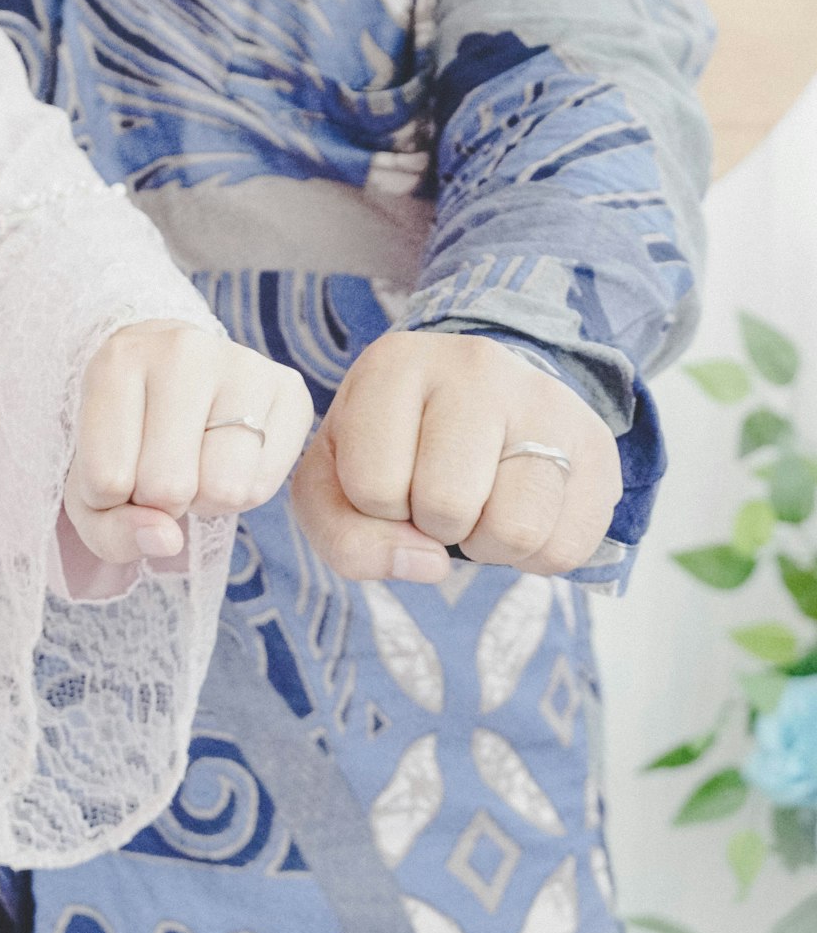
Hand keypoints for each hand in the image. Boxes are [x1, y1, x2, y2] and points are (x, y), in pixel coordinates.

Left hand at [65, 321, 313, 561]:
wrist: (174, 378)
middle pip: (169, 487)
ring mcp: (244, 364)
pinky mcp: (289, 388)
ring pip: (223, 489)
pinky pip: (262, 486)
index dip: (109, 499)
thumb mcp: (91, 489)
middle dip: (160, 500)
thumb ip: (110, 530)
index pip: (107, 480)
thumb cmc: (126, 439)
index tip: (116, 465)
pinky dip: (242, 494)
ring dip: (204, 501)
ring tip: (196, 464)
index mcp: (118, 361)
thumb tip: (167, 540)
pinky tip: (228, 459)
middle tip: (160, 467)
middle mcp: (183, 350)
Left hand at [291, 333, 621, 582]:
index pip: (373, 486)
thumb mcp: (336, 484)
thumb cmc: (393, 448)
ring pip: (516, 530)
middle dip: (435, 527)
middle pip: (448, 507)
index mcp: (394, 366)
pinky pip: (567, 547)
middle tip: (441, 495)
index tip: (392, 477)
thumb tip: (428, 565)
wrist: (480, 402)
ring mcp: (546, 401)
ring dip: (489, 546)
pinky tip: (523, 511)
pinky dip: (537, 555)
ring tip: (483, 505)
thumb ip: (345, 537)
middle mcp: (476, 367)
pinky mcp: (597, 443)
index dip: (376, 508)